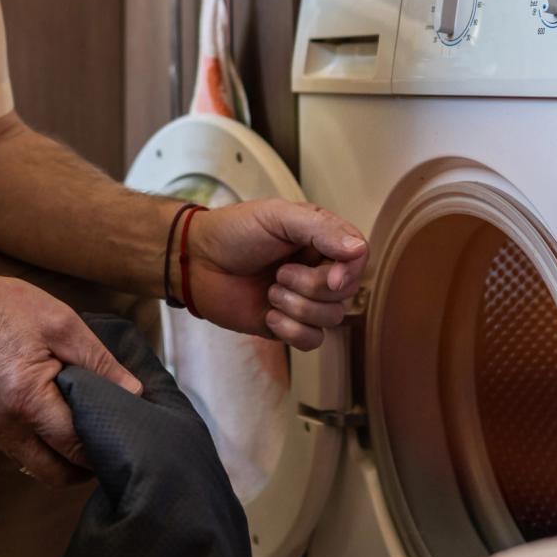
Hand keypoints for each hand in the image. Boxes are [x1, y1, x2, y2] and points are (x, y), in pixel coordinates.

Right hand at [0, 267, 141, 485]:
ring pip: (40, 468)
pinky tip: (61, 421)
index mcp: (28, 400)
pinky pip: (23, 452)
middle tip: (110, 441)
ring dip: (65, 459)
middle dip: (86, 467)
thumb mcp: (62, 324)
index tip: (127, 433)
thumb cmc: (3, 308)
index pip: (77, 447)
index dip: (106, 443)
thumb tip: (133, 392)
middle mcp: (6, 426)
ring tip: (87, 431)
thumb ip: (100, 361)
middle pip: (57, 474)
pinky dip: (46, 447)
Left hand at [185, 199, 365, 348]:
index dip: (349, 272)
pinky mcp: (288, 325)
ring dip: (297, 307)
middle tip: (280, 272)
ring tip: (269, 291)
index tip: (330, 276)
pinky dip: (290, 330)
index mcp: (321, 238)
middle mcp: (318, 269)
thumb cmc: (233, 232)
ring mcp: (304, 299)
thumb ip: (321, 230)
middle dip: (312, 287)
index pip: (358, 257)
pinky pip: (312, 340)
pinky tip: (268, 314)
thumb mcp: (278, 216)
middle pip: (346, 292)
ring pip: (331, 318)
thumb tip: (359, 249)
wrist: (196, 262)